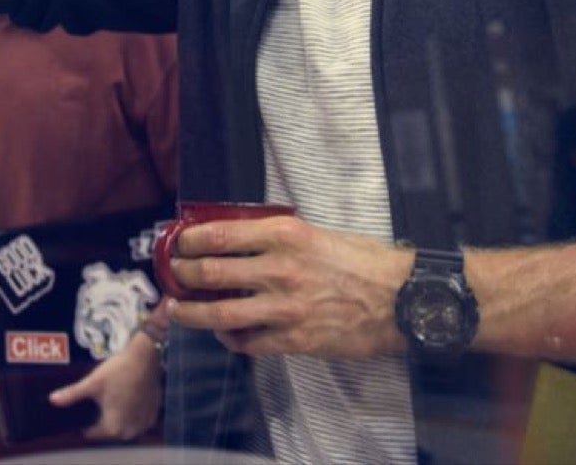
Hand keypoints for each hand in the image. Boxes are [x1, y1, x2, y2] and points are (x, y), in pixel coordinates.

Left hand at [48, 330, 161, 439]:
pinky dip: (131, 415)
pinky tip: (126, 401)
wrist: (146, 358)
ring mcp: (143, 423)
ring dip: (117, 419)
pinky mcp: (152, 414)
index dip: (84, 424)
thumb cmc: (117, 371)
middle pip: (110, 432)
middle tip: (95, 404)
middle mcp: (130, 431)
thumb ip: (72, 394)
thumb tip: (51, 400)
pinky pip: (138, 421)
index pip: (94, 434)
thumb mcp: (92, 383)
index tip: (80, 413)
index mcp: (113, 427)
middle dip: (101, 421)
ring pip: (125, 427)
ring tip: (110, 402)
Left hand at [166, 216, 408, 359]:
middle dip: (182, 275)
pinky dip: (229, 339)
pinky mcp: (294, 340)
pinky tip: (224, 334)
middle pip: (210, 273)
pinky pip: (248, 343)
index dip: (189, 241)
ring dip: (191, 313)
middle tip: (173, 275)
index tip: (177, 243)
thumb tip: (238, 237)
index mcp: (284, 236)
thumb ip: (277, 236)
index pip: (219, 235)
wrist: (402, 299)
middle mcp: (278, 270)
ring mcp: (284, 309)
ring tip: (178, 310)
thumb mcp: (318, 232)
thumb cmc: (364, 261)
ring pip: (220, 314)